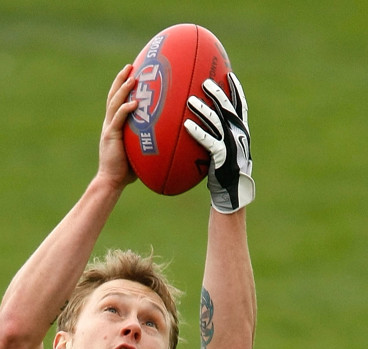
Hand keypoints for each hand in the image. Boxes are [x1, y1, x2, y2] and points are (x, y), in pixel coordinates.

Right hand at [97, 65, 137, 188]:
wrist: (111, 181)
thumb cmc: (126, 170)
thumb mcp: (139, 150)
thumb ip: (148, 140)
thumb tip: (170, 137)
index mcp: (114, 125)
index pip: (117, 101)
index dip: (122, 86)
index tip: (131, 72)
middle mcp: (110, 123)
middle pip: (113, 96)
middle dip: (120, 80)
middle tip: (130, 66)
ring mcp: (109, 129)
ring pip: (114, 103)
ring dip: (123, 89)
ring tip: (132, 77)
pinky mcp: (110, 137)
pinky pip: (118, 120)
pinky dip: (125, 110)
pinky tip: (134, 103)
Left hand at [184, 73, 254, 212]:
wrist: (231, 194)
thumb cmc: (225, 174)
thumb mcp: (226, 151)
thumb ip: (220, 137)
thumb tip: (206, 126)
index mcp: (242, 131)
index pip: (241, 105)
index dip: (236, 89)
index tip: (228, 74)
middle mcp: (239, 135)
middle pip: (228, 108)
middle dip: (217, 93)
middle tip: (204, 82)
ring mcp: (231, 145)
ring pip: (217, 122)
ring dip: (203, 109)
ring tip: (190, 100)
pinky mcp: (222, 157)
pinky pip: (208, 141)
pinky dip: (198, 131)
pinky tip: (186, 124)